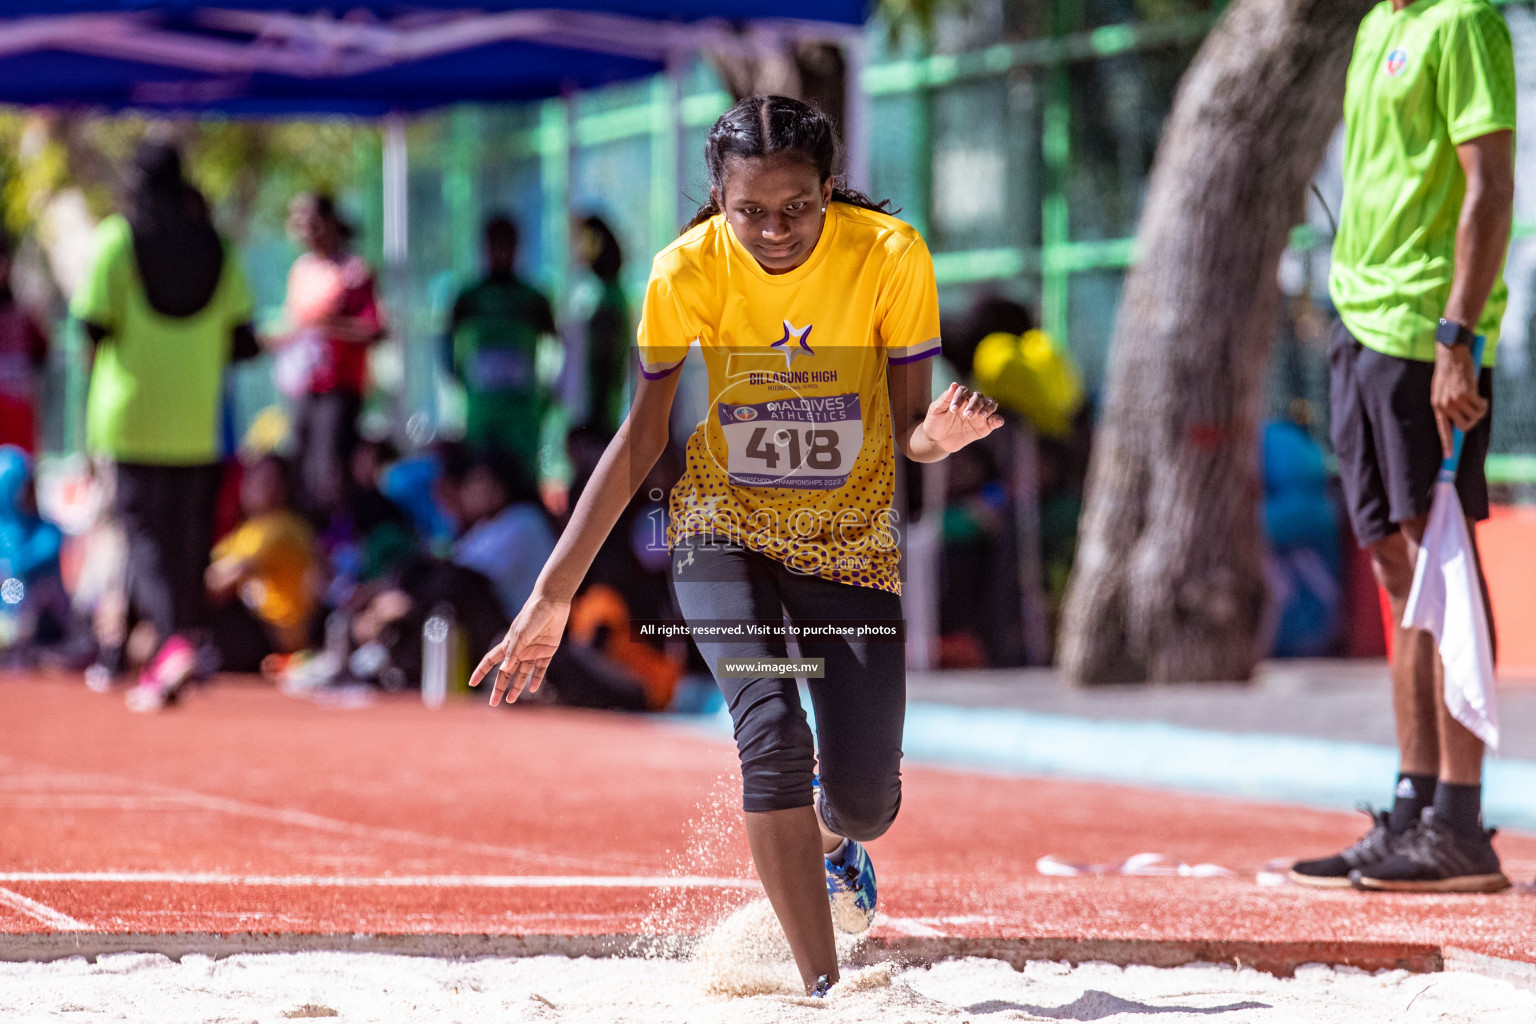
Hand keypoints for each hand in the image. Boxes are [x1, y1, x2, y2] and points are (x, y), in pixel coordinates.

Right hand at [468, 595, 570, 705]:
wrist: (552, 602)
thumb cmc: (533, 614)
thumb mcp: (521, 634)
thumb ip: (514, 652)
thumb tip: (505, 669)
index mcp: (508, 644)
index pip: (490, 661)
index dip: (480, 672)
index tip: (471, 683)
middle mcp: (519, 650)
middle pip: (506, 673)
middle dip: (499, 687)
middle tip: (493, 703)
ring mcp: (533, 651)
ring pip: (522, 673)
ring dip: (517, 687)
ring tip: (511, 701)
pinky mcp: (547, 651)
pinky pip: (541, 669)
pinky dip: (537, 679)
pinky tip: (533, 689)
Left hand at [923, 382, 1004, 453]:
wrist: (937, 441)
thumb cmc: (935, 422)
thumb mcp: (935, 410)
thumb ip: (945, 399)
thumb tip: (954, 384)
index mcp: (959, 397)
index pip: (964, 391)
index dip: (959, 397)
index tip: (952, 409)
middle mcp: (971, 403)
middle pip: (979, 397)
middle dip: (974, 405)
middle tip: (967, 415)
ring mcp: (979, 415)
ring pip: (990, 405)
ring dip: (987, 409)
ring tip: (980, 416)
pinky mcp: (984, 427)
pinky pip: (995, 421)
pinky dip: (998, 420)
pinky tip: (997, 421)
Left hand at [1431, 342, 1487, 457]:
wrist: (1451, 354)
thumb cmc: (1447, 372)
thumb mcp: (1441, 391)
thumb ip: (1447, 406)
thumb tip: (1458, 422)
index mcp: (1436, 406)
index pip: (1442, 430)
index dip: (1446, 444)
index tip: (1449, 456)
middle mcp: (1445, 406)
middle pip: (1463, 427)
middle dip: (1472, 422)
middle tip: (1476, 412)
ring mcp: (1456, 400)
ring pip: (1475, 417)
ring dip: (1480, 411)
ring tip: (1478, 402)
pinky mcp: (1468, 394)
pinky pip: (1481, 407)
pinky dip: (1484, 404)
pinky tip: (1481, 397)